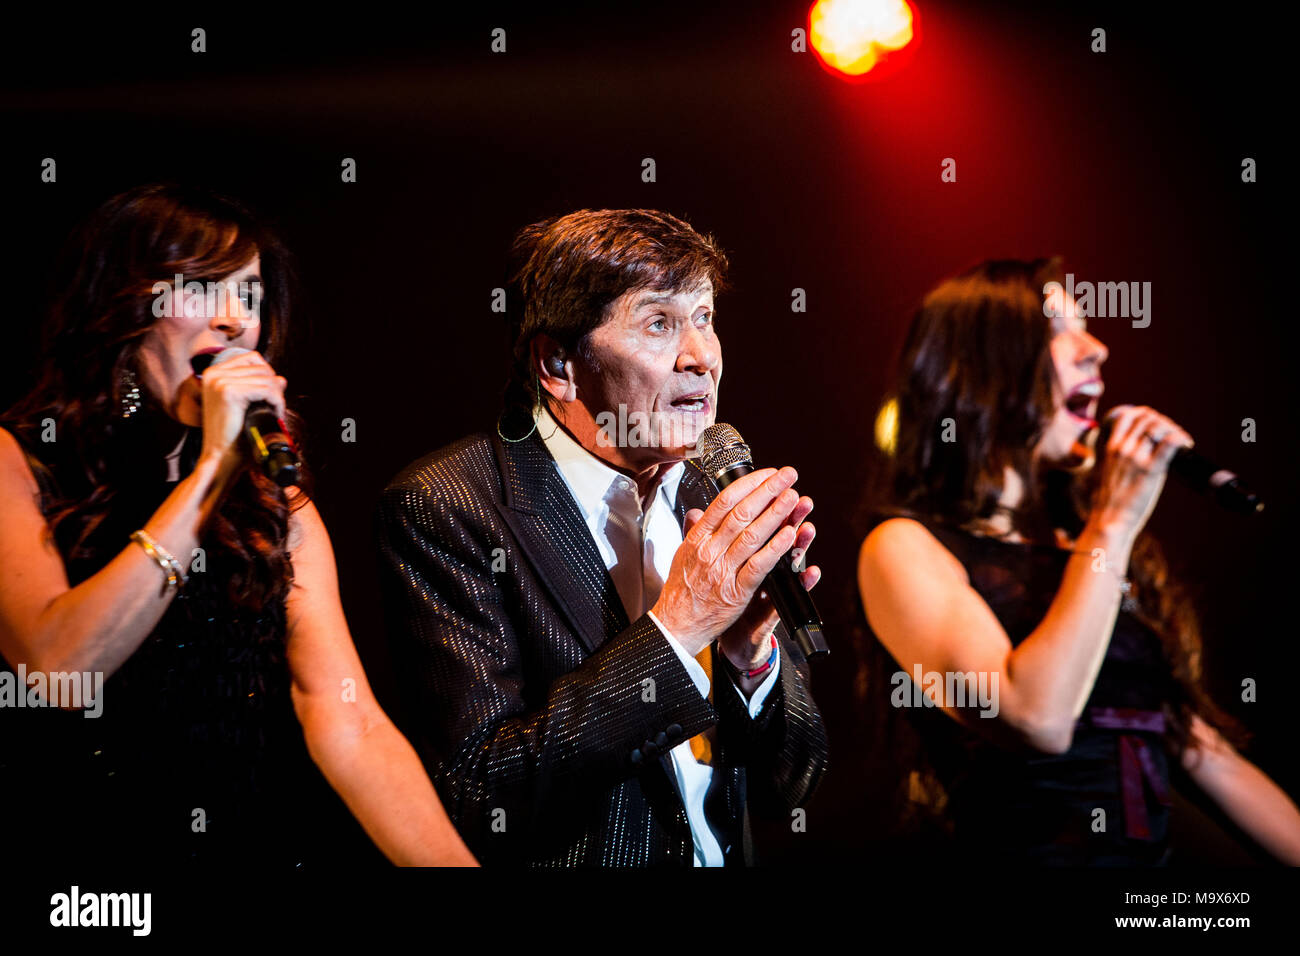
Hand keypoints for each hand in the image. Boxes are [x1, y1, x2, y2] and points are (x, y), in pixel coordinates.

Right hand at [196, 350, 287, 475]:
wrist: (222, 458)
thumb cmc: (233, 436)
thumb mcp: (246, 406)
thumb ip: (261, 388)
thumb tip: (281, 379)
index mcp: (213, 373)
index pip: (252, 358)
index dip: (267, 375)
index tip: (270, 396)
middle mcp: (213, 373)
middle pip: (262, 367)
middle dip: (274, 388)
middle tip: (274, 409)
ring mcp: (220, 382)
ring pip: (267, 379)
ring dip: (277, 397)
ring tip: (274, 413)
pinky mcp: (229, 392)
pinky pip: (267, 390)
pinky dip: (276, 403)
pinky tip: (274, 414)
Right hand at [650, 466, 807, 656]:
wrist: (676, 625)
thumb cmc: (681, 590)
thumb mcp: (682, 554)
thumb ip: (693, 531)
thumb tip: (698, 510)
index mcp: (698, 538)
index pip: (723, 502)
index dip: (749, 484)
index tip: (767, 473)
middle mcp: (710, 551)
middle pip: (741, 513)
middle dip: (767, 491)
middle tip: (787, 475)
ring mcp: (723, 571)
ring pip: (752, 536)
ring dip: (776, 514)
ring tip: (793, 497)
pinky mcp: (736, 592)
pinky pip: (758, 566)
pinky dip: (775, 550)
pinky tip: (789, 536)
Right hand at [1091, 404, 1192, 542]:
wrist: (1110, 520)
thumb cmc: (1111, 500)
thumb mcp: (1109, 471)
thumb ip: (1120, 457)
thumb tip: (1138, 450)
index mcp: (1111, 447)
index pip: (1128, 416)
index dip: (1145, 414)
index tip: (1156, 423)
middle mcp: (1122, 448)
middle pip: (1147, 419)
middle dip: (1164, 422)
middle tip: (1173, 434)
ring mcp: (1136, 458)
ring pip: (1159, 427)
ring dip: (1174, 429)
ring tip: (1181, 440)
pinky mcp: (1151, 470)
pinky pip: (1171, 443)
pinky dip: (1182, 439)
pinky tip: (1187, 445)